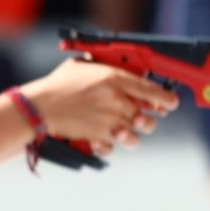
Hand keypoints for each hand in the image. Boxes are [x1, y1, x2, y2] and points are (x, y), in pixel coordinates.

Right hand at [22, 59, 177, 153]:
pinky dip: (109, 145)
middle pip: (148, 118)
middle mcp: (117, 101)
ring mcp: (110, 121)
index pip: (153, 90)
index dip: (166, 99)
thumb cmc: (57, 85)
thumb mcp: (80, 65)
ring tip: (122, 132)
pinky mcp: (99, 137)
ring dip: (131, 136)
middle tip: (142, 119)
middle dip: (148, 121)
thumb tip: (108, 63)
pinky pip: (114, 147)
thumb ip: (99, 66)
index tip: (170, 104)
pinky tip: (103, 139)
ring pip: (135, 137)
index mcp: (115, 79)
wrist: (39, 107)